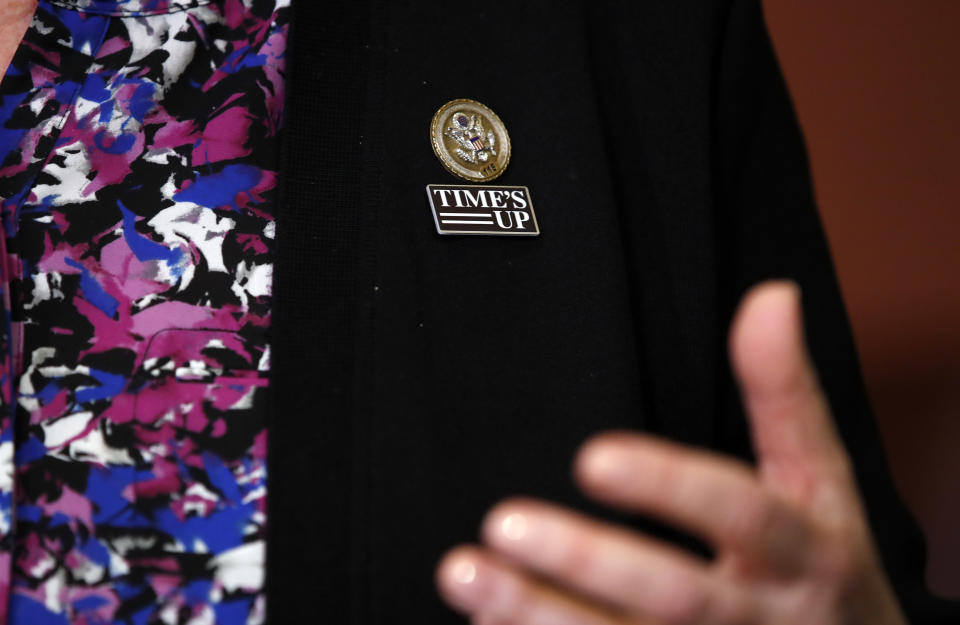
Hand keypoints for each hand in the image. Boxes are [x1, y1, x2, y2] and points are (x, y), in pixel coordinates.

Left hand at [434, 281, 908, 624]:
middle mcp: (760, 615)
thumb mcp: (823, 479)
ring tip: (465, 574)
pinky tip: (487, 622)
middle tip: (505, 522)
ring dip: (540, 614)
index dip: (670, 487)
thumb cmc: (829, 562)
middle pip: (676, 596)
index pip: (741, 516)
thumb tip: (772, 297)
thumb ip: (786, 393)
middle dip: (590, 563)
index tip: (591, 458)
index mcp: (805, 552)